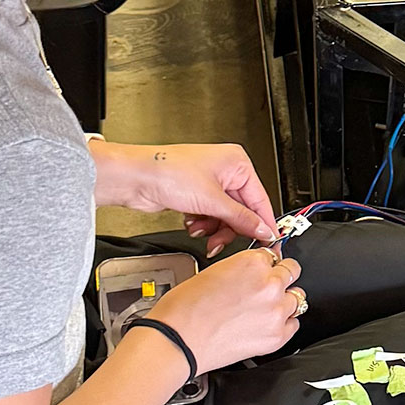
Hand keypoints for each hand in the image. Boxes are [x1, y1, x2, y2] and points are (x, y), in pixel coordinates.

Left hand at [91, 141, 277, 254]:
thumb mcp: (212, 200)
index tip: (270, 242)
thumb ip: (241, 219)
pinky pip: (210, 217)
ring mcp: (210, 183)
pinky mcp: (196, 195)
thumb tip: (263, 229)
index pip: (259, 199)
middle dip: (229, 228)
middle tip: (222, 241)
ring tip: (201, 231)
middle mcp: (225, 171)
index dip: (263, 223)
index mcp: (237, 163)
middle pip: (241, 211)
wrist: (134, 178)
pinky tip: (192, 224)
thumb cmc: (167, 171)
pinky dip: (203, 224)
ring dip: (213, 228)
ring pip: (225, 217)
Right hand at [152, 249, 304, 372]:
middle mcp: (269, 285)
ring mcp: (276, 312)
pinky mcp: (276, 337)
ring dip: (284, 300)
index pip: (272, 254)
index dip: (266, 263)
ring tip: (266, 307)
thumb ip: (241, 269)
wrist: (177, 341)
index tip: (264, 268)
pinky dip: (285, 323)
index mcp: (252, 263)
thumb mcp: (212, 272)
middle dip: (279, 277)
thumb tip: (252, 272)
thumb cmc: (184, 310)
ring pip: (297, 298)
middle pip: (292, 272)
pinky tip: (269, 323)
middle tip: (266, 286)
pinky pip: (294, 323)